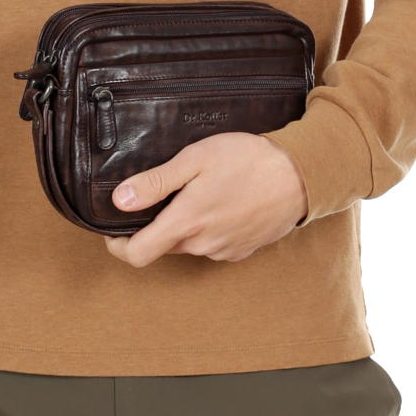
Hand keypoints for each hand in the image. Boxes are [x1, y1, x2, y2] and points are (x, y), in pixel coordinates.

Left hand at [104, 132, 307, 268]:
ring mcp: (223, 250)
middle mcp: (202, 245)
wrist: (301, 175)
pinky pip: (212, 245)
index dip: (118, 246)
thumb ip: (154, 183)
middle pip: (162, 246)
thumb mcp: (194, 160)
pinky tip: (222, 202)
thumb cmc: (247, 160)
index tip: (114, 230)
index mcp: (185, 223)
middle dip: (155, 226)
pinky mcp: (241, 250)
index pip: (136, 255)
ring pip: (189, 245)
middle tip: (163, 195)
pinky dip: (209, 229)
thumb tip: (119, 201)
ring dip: (184, 226)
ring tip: (199, 193)